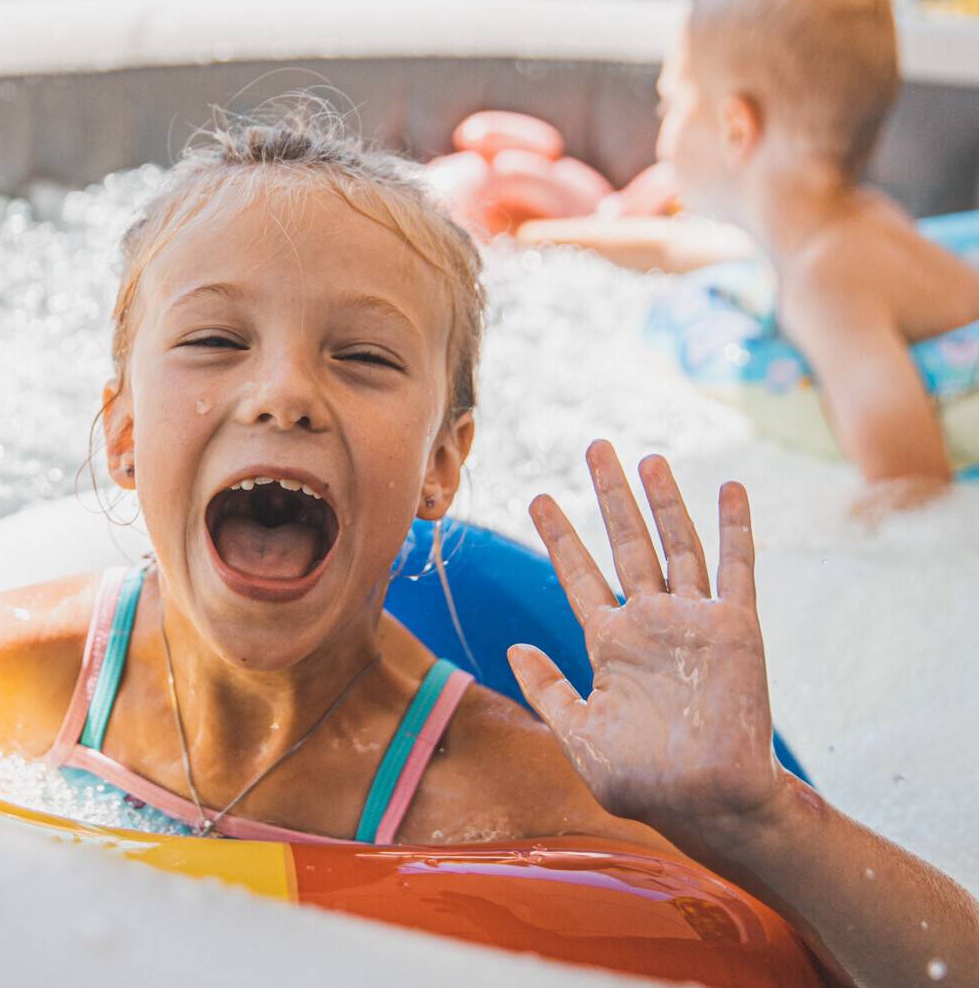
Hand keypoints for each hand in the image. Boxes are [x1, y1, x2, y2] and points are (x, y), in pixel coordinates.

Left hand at [508, 441, 783, 846]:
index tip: (539, 497)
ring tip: (648, 457)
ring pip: (676, 545)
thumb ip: (547, 690)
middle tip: (595, 446)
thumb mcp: (578, 735)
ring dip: (664, 501)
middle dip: (609, 495)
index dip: (559, 535)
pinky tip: (731, 489)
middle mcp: (649, 623)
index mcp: (609, 643)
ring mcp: (692, 622)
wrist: (707, 803)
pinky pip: (737, 569)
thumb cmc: (643, 782)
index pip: (579, 574)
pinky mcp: (735, 630)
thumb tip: (514, 648)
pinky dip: (735, 528)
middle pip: (626, 542)